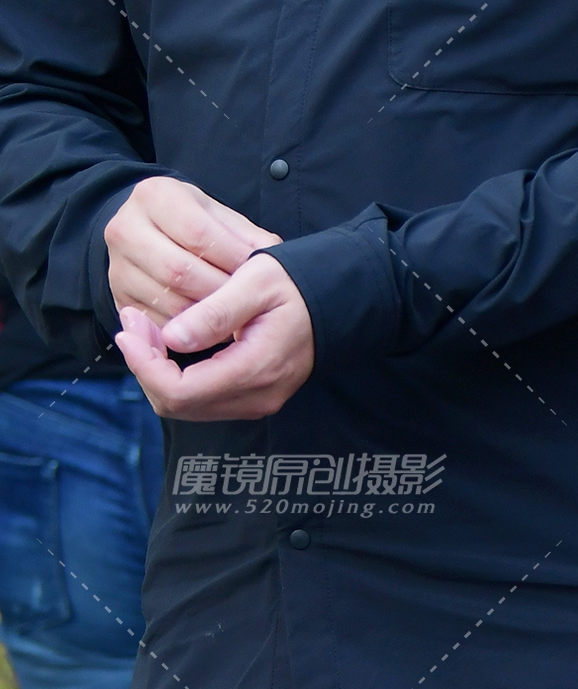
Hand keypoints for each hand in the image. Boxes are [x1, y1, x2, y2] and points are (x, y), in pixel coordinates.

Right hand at [105, 176, 281, 322]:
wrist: (147, 231)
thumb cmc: (191, 221)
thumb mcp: (216, 215)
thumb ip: (244, 235)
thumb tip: (273, 258)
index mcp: (154, 196)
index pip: (197, 234)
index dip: (231, 258)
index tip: (256, 273)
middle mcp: (125, 229)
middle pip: (179, 272)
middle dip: (220, 290)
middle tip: (247, 301)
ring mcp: (117, 266)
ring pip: (169, 301)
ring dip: (208, 315)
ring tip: (235, 315)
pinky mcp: (120, 298)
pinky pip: (160, 322)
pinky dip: (191, 329)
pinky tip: (212, 326)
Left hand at [116, 256, 315, 420]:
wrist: (336, 301)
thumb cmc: (296, 284)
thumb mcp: (256, 282)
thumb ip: (214, 313)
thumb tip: (172, 337)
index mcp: (255, 370)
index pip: (179, 392)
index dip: (143, 364)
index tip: (129, 327)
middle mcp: (256, 397)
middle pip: (176, 405)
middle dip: (144, 366)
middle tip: (133, 323)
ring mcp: (256, 402)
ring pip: (184, 406)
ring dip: (157, 371)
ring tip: (146, 330)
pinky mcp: (253, 398)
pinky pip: (200, 400)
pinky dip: (175, 376)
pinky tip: (170, 343)